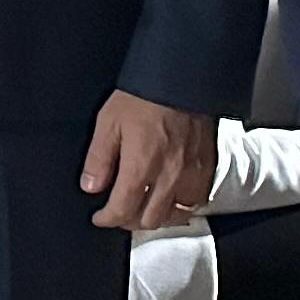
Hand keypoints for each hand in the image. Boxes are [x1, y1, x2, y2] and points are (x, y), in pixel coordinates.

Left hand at [83, 92, 217, 231]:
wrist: (182, 79)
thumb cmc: (144, 97)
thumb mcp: (108, 122)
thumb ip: (99, 159)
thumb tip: (91, 187)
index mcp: (141, 165)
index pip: (123, 210)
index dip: (108, 219)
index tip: (100, 217)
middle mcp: (169, 176)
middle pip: (150, 219)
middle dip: (130, 221)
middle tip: (119, 212)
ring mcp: (192, 174)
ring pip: (176, 215)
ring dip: (157, 217)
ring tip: (143, 208)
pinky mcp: (208, 168)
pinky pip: (197, 201)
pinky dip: (182, 206)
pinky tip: (171, 198)